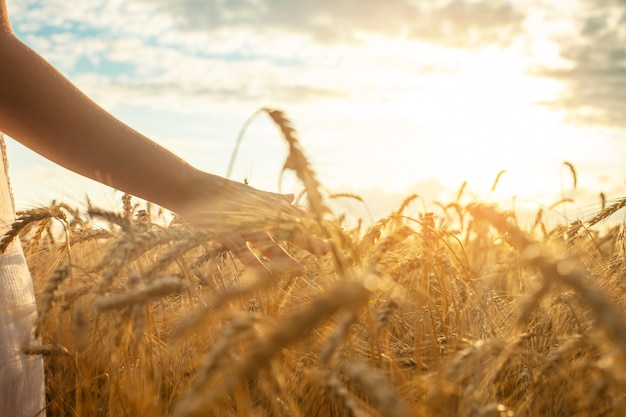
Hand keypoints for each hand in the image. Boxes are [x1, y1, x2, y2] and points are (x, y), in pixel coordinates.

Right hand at [173, 172, 327, 272]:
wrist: (190, 187)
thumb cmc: (221, 192)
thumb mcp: (251, 194)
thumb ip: (273, 198)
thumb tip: (292, 197)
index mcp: (265, 206)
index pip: (292, 218)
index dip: (309, 228)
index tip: (328, 238)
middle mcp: (258, 214)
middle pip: (286, 229)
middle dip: (306, 240)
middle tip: (326, 250)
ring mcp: (243, 224)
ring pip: (269, 243)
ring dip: (286, 258)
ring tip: (302, 271)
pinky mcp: (226, 233)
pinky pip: (242, 251)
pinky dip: (254, 262)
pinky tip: (265, 274)